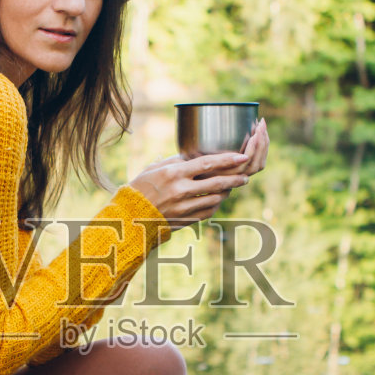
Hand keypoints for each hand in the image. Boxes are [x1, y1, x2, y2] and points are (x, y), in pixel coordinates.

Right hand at [130, 118, 268, 228]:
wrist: (129, 217)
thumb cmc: (140, 188)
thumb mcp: (153, 169)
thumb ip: (174, 161)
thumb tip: (191, 154)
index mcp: (173, 173)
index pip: (206, 164)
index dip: (227, 159)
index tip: (241, 155)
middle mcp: (180, 190)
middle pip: (216, 182)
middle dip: (234, 178)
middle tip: (245, 175)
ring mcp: (184, 207)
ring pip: (215, 198)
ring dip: (226, 192)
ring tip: (233, 186)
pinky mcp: (185, 220)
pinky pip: (207, 212)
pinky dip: (215, 205)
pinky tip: (218, 200)